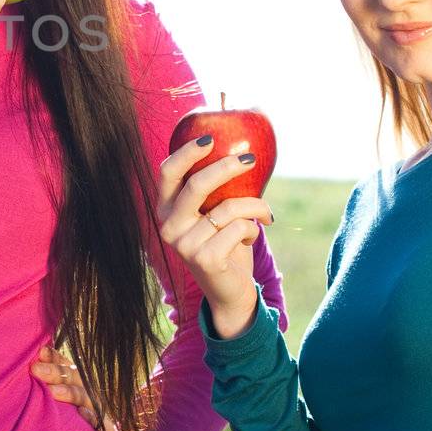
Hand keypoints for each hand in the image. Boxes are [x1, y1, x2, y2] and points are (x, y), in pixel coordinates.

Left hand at [31, 346, 121, 430]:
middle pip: (76, 381)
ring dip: (71, 393)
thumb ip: (43, 396)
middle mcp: (90, 402)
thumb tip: (25, 371)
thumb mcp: (55, 415)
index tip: (41, 352)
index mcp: (78, 392)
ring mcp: (101, 419)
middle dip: (56, 373)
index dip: (56, 359)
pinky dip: (93, 419)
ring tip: (52, 392)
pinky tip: (82, 414)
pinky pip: (104, 427)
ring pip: (88, 399)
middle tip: (35, 368)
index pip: (68, 370)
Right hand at [155, 136, 272, 338]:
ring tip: (265, 215)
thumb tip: (241, 151)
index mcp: (166, 209)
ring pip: (229, 208)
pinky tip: (249, 239)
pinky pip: (240, 228)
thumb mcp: (214, 214)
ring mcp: (184, 244)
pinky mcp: (205, 259)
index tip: (210, 139)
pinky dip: (253, 230)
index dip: (186, 152)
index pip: (167, 172)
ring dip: (256, 207)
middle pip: (197, 185)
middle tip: (250, 160)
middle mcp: (168, 226)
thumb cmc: (224, 244)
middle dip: (227, 167)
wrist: (229, 291)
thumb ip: (215, 190)